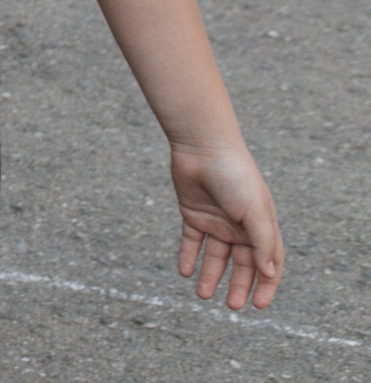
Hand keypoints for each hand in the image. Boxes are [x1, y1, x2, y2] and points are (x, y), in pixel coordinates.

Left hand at [170, 141, 282, 309]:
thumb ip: (263, 244)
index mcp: (261, 227)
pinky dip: (188, 257)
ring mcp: (216, 221)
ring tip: (202, 295)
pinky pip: (191, 241)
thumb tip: (269, 274)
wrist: (203, 148)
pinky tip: (185, 272)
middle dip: (237, 286)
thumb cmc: (236, 177)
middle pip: (240, 264)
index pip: (268, 263)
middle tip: (231, 306)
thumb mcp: (255, 213)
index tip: (259, 305)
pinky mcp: (193, 214)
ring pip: (214, 257)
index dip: (266, 285)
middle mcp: (240, 227)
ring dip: (210, 276)